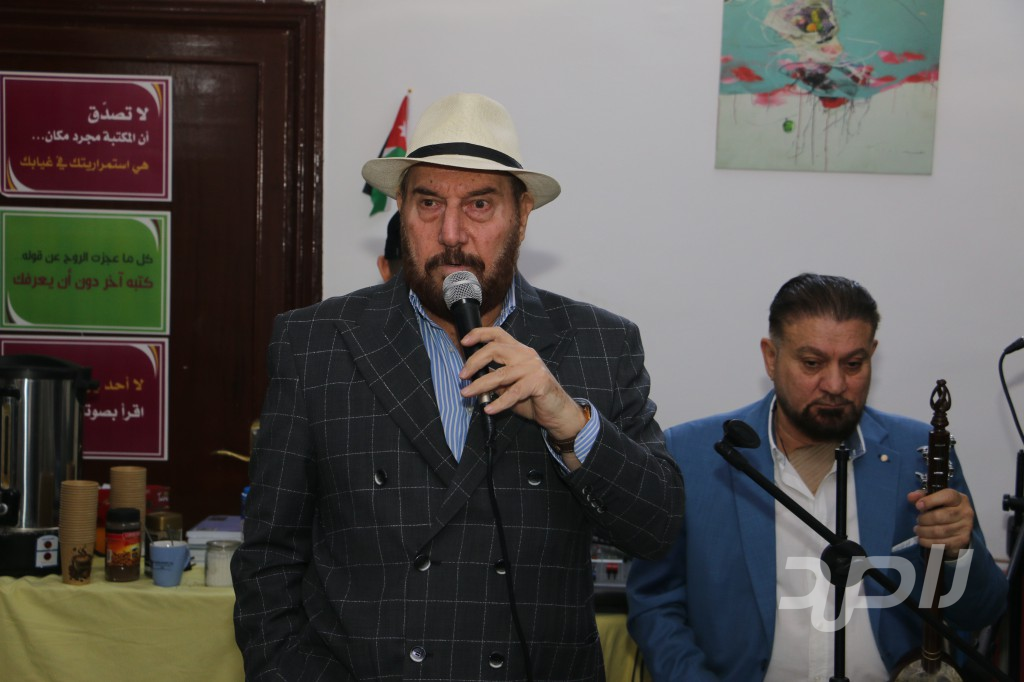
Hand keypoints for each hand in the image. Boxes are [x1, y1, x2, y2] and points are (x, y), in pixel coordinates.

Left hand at [457, 326, 586, 440]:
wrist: (556, 411)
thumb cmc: (532, 397)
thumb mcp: (509, 385)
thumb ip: (494, 377)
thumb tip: (472, 376)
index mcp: (519, 350)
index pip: (498, 334)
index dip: (479, 334)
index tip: (464, 341)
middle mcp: (526, 355)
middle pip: (495, 349)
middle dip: (474, 362)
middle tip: (462, 376)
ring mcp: (533, 368)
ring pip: (500, 374)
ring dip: (480, 385)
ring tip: (466, 393)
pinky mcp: (538, 382)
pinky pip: (513, 393)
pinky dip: (499, 402)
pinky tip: (489, 409)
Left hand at [907, 488, 973, 559]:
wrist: (958, 524)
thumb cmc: (943, 508)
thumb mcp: (934, 498)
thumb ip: (922, 495)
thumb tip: (911, 497)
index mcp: (959, 498)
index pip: (947, 496)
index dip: (931, 500)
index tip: (918, 506)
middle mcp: (965, 511)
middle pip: (942, 516)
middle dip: (925, 519)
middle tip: (918, 521)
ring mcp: (966, 526)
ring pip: (942, 531)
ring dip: (925, 532)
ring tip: (918, 530)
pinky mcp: (963, 539)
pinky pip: (944, 543)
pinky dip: (930, 542)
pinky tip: (922, 539)